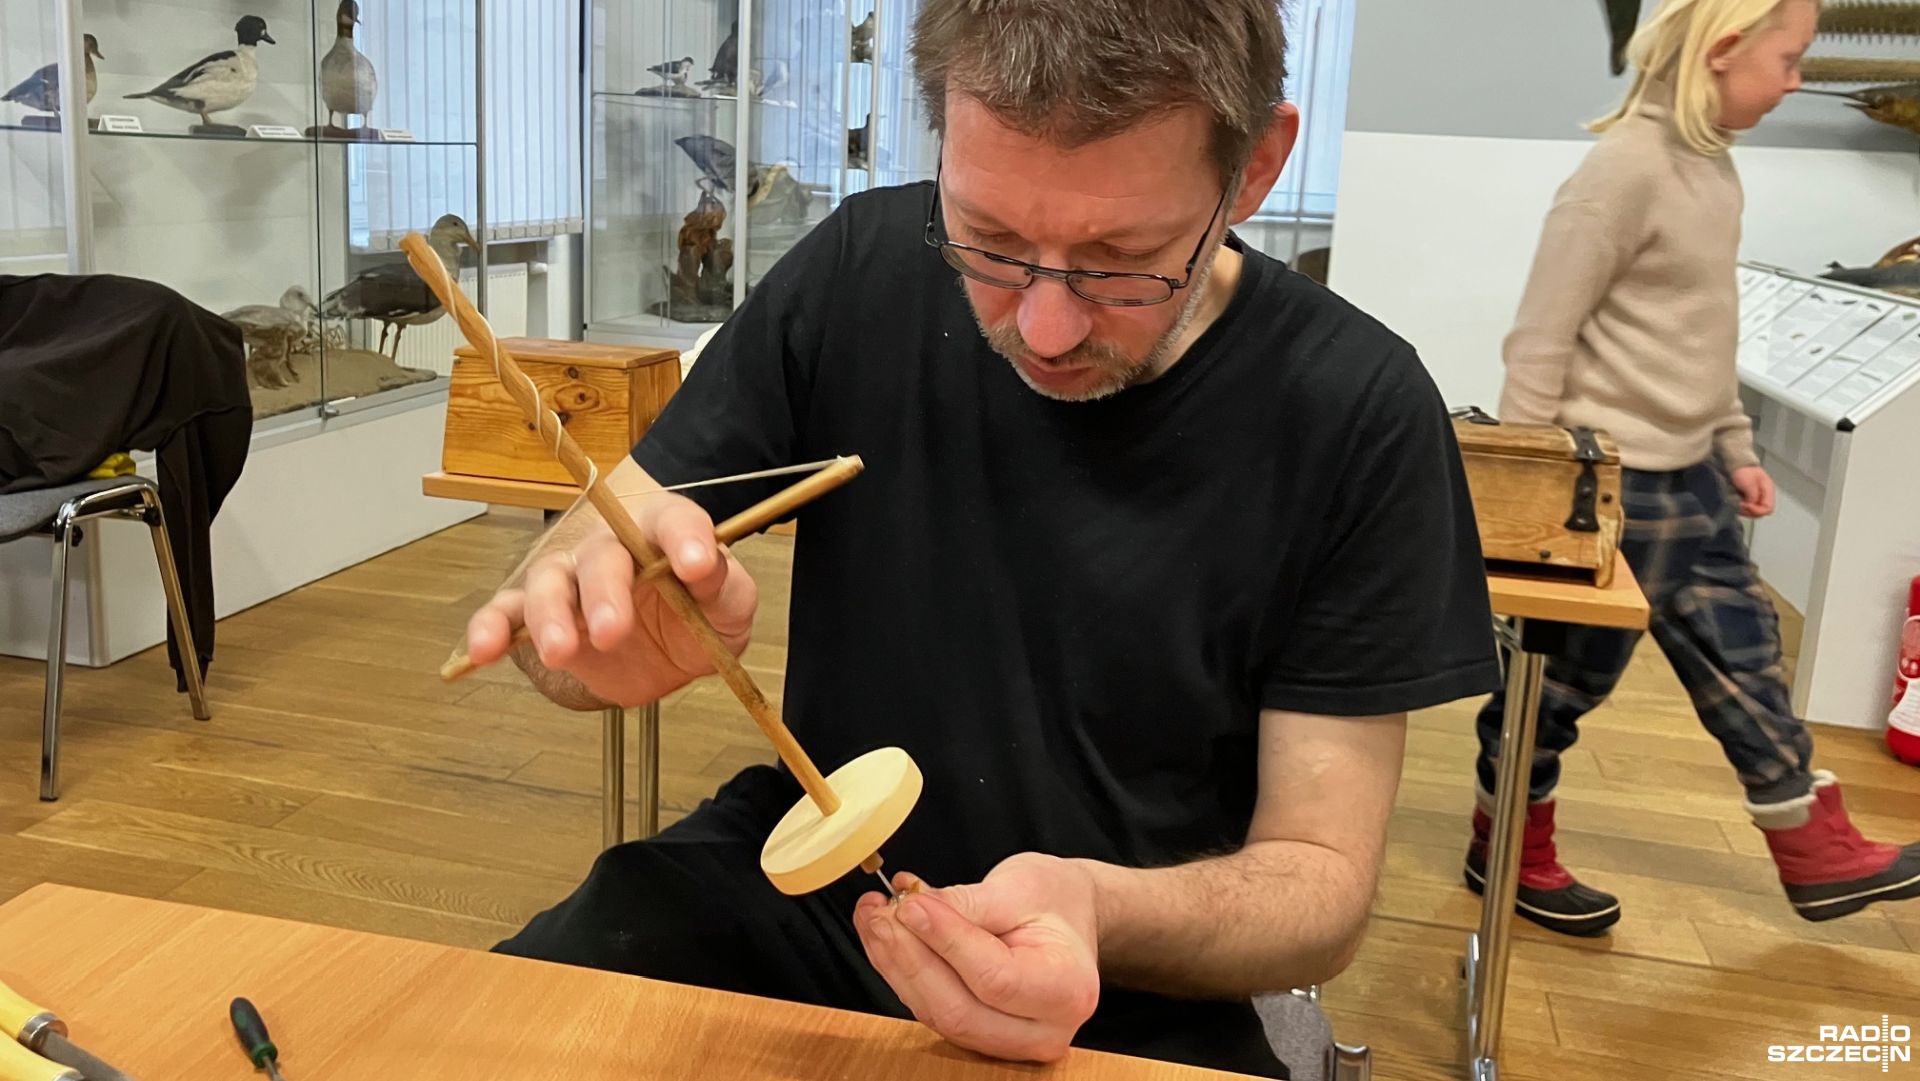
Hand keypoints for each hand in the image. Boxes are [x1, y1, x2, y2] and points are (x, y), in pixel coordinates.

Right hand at [464, 491, 757, 705]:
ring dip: (548, 615)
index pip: (673, 521)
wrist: (671, 646)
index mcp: (663, 531)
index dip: (684, 538)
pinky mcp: (545, 618)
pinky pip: (506, 613)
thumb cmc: (701, 609)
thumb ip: (723, 582)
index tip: (696, 565)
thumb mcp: (730, 602)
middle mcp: (612, 546)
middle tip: (611, 630)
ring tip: (559, 651)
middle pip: (599, 555)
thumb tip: (704, 566)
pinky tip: (482, 650)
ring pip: (548, 581)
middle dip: (603, 591)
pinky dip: (490, 628)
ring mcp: (572, 579)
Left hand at [854, 854, 1100, 1062]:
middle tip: (880, 913)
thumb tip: (913, 909)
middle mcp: (1043, 1031)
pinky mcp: (980, 1037)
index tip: (911, 905)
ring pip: (939, 1016)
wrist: (1066, 919)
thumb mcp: (1020, 887)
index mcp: (1067, 990)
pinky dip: (903, 973)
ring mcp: (1011, 1042)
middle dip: (910, 959)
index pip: (995, 978)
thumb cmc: (1053, 901)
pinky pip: (933, 1012)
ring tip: (874, 917)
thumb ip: (967, 904)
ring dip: (896, 965)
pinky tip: (885, 936)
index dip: (946, 942)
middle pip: (960, 1010)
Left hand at [1731, 465, 1775, 517]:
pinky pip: (1746, 508)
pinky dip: (1740, 507)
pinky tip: (1736, 501)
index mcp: (1768, 491)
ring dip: (1744, 510)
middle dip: (1749, 511)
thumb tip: (1751, 505)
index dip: (1757, 510)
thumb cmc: (1743, 471)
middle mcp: (1764, 496)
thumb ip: (1753, 497)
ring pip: (1753, 512)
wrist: (1735, 464)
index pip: (1768, 509)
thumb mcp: (1749, 484)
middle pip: (1760, 512)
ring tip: (1737, 502)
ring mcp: (1756, 497)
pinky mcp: (1749, 498)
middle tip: (1740, 505)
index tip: (1746, 505)